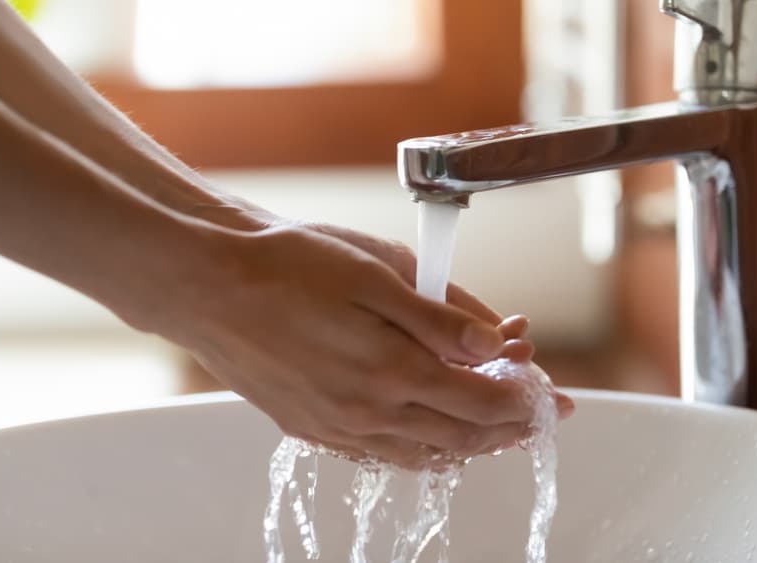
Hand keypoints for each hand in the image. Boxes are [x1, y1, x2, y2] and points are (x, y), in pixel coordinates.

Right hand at [144, 223, 545, 469]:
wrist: (208, 287)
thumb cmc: (286, 267)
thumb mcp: (373, 273)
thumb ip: (439, 317)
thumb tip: (496, 345)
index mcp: (390, 370)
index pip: (481, 402)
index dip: (523, 400)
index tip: (548, 393)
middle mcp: (366, 412)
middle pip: (459, 437)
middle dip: (506, 429)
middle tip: (535, 417)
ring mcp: (336, 427)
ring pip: (422, 453)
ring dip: (467, 445)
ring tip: (493, 431)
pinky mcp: (310, 427)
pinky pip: (380, 454)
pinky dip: (419, 448)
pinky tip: (426, 434)